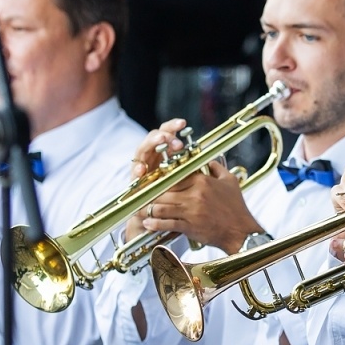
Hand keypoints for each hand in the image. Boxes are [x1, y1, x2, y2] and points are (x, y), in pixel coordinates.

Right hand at [122, 119, 192, 241]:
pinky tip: (143, 169)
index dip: (173, 127)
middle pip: (153, 137)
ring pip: (142, 150)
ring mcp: (141, 169)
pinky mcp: (133, 182)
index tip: (183, 123)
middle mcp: (151, 158)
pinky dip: (138, 170)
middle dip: (163, 134)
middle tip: (173, 136)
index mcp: (165, 155)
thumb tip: (211, 160)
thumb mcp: (187, 184)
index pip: (167, 133)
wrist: (153, 221)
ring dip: (151, 144)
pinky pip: (134, 173)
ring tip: (161, 141)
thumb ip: (194, 171)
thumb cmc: (174, 201)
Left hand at [138, 160, 263, 255]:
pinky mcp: (190, 226)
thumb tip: (208, 160)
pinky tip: (148, 223)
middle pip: (164, 191)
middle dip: (151, 194)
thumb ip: (217, 168)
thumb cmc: (236, 208)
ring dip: (149, 209)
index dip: (161, 179)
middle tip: (141, 195)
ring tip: (140, 209)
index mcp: (202, 181)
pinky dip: (155, 223)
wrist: (241, 232)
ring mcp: (191, 211)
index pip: (174, 176)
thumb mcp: (230, 182)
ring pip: (162, 207)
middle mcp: (194, 194)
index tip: (153, 182)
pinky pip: (167, 223)